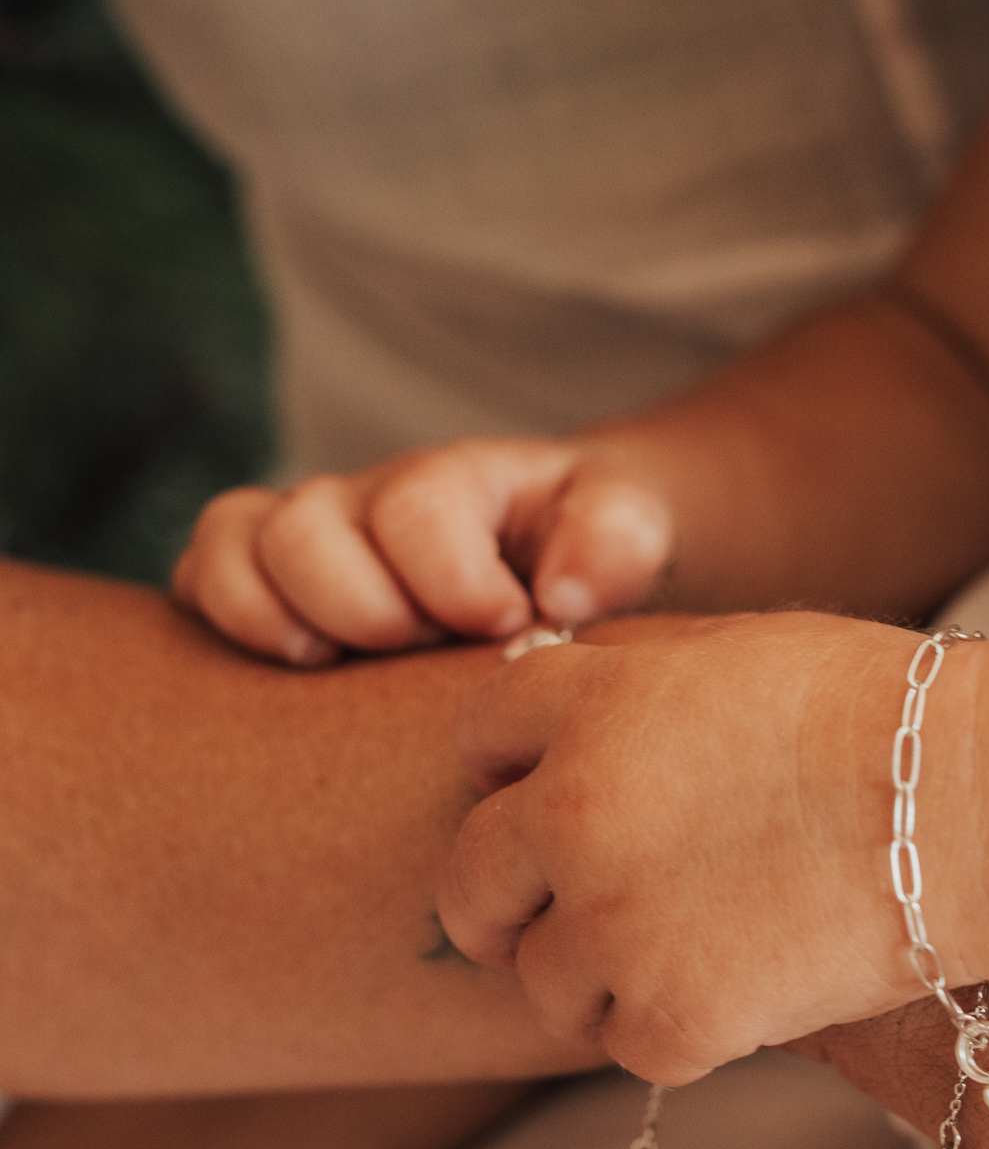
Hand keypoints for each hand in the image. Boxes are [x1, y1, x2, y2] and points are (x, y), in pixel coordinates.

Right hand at [170, 438, 675, 664]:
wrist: (560, 557)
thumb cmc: (586, 549)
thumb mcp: (627, 526)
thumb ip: (616, 539)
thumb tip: (563, 594)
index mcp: (457, 479)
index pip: (418, 506)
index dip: (454, 578)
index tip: (508, 624)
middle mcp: (368, 499)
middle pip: (307, 523)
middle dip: (361, 601)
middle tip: (421, 647)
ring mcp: (311, 536)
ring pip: (238, 540)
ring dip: (281, 614)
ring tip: (342, 664)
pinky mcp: (270, 581)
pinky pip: (202, 572)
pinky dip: (228, 616)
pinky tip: (297, 668)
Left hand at [438, 613, 982, 1081]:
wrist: (972, 804)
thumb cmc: (880, 712)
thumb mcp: (737, 652)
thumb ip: (637, 682)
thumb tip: (577, 706)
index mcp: (588, 703)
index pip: (480, 734)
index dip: (505, 768)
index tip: (534, 795)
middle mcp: (572, 809)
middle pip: (473, 877)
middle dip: (504, 900)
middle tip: (542, 918)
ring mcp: (614, 921)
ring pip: (543, 979)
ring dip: (595, 974)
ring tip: (680, 952)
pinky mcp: (672, 1018)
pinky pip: (625, 1046)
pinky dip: (671, 1031)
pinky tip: (732, 995)